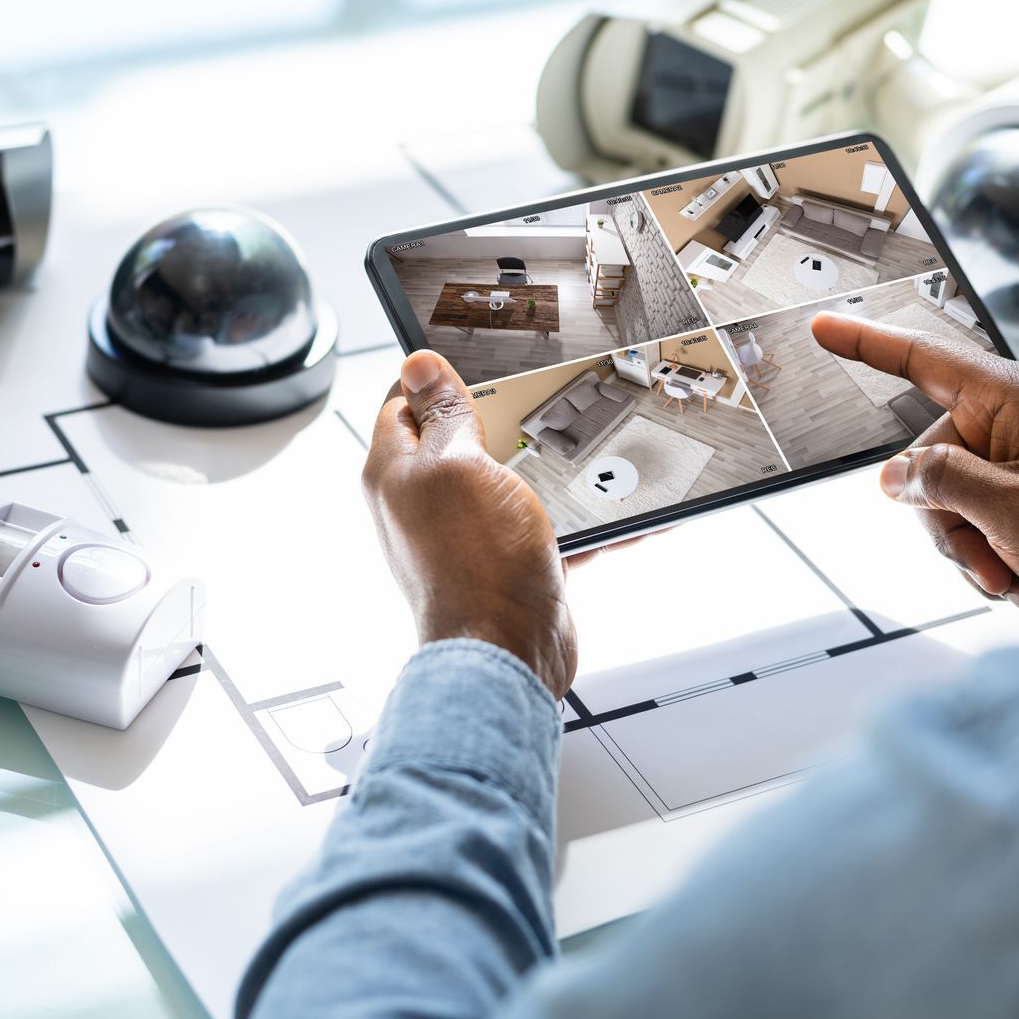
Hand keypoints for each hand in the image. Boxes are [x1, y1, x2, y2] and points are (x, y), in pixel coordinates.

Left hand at [361, 350, 578, 697]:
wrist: (509, 653)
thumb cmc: (475, 564)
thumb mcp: (458, 463)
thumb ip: (442, 414)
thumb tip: (417, 365)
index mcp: (396, 472)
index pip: (403, 404)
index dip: (439, 383)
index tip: (478, 369)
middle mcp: (426, 504)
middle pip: (461, 441)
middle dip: (503, 422)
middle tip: (539, 405)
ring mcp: (468, 537)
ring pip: (509, 483)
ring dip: (549, 471)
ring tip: (589, 455)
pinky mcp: (508, 564)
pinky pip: (548, 529)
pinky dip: (583, 521)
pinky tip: (621, 514)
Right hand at [809, 314, 1018, 616]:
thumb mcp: (1007, 511)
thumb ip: (938, 484)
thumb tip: (893, 477)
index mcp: (1012, 398)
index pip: (922, 359)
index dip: (866, 344)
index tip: (822, 330)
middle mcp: (1014, 416)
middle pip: (930, 461)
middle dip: (948, 525)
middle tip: (986, 563)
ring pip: (951, 500)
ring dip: (974, 550)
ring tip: (1014, 579)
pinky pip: (980, 517)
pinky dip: (996, 555)